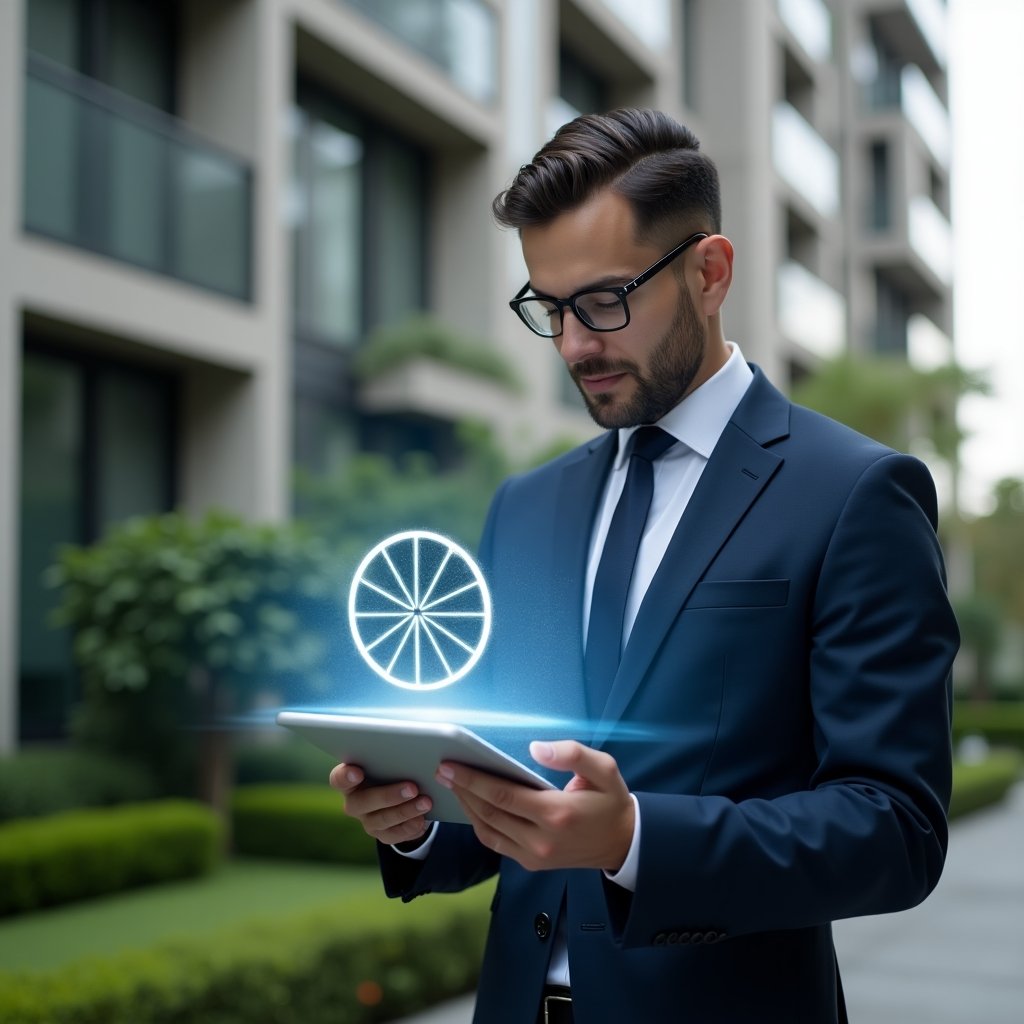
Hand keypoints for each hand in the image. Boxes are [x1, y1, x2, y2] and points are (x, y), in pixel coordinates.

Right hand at [329, 764, 432, 845]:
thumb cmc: (394, 769)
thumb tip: (421, 753)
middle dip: (388, 795)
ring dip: (405, 811)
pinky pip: (393, 834)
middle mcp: (355, 801)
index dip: (345, 776)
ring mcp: (367, 820)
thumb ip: (396, 756)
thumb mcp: (393, 760)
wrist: (404, 795)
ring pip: (381, 819)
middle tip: (412, 788)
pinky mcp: (382, 834)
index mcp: (351, 778)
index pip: (338, 778)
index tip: (357, 772)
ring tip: (426, 802)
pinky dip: (409, 826)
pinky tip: (422, 818)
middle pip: (362, 802)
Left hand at [436, 740, 633, 872]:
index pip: (503, 795)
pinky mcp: (531, 862)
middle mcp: (542, 839)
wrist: (623, 843)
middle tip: (442, 770)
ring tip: (452, 785)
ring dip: (467, 808)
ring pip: (488, 831)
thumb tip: (535, 748)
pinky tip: (472, 805)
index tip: (451, 765)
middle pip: (489, 813)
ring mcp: (534, 855)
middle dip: (462, 790)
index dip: (472, 779)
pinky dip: (479, 824)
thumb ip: (572, 754)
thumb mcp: (604, 768)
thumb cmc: (611, 800)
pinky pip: (496, 843)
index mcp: (557, 813)